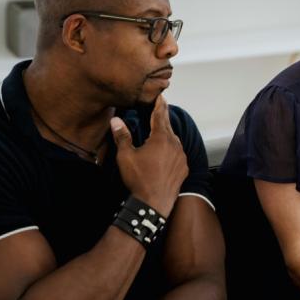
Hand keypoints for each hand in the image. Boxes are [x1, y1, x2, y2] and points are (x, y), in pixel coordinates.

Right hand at [110, 95, 187, 217]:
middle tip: (160, 107)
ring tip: (160, 130)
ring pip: (174, 140)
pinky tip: (166, 153)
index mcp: (161, 138)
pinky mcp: (184, 168)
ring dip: (167, 135)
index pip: (160, 116)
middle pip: (168, 127)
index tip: (161, 96)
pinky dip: (172, 150)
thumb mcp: (126, 156)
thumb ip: (122, 136)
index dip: (159, 105)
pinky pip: (178, 154)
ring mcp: (182, 157)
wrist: (153, 203)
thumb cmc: (138, 178)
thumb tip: (116, 120)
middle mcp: (175, 144)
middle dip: (163, 117)